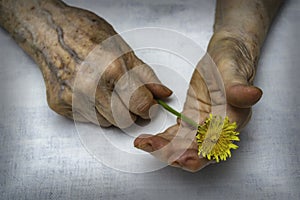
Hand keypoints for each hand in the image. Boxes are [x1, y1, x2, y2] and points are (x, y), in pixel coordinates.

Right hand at [29, 1, 172, 127]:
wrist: (50, 31)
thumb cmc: (85, 34)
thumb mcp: (123, 49)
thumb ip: (145, 76)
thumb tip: (162, 93)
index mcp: (112, 69)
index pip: (140, 105)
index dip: (149, 107)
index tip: (148, 104)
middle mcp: (91, 87)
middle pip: (125, 120)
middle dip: (133, 112)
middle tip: (130, 98)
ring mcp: (73, 98)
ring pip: (108, 123)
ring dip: (114, 112)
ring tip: (107, 90)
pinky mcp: (61, 105)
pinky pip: (89, 120)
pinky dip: (96, 110)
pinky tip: (91, 92)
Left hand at [134, 35, 262, 171]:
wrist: (224, 56)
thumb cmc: (231, 62)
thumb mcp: (234, 71)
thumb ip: (239, 86)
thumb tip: (252, 95)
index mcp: (231, 120)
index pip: (215, 145)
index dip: (197, 154)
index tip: (179, 156)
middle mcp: (218, 128)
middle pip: (196, 151)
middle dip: (172, 153)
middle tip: (151, 146)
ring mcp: (203, 126)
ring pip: (183, 146)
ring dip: (164, 148)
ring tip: (144, 142)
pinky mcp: (192, 120)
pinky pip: (176, 135)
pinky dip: (163, 139)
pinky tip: (149, 139)